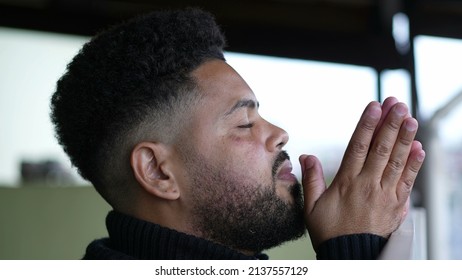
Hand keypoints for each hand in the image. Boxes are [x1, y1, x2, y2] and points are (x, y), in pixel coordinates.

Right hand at [299, 97, 424, 250]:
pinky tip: (419, 148)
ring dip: (405, 138)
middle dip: (390, 124)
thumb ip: (311, 180)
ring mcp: (385, 194)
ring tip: (410, 119)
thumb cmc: (330, 232)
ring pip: (397, 161)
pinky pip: (408, 181)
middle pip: (381, 149)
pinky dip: (414, 164)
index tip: (374, 107)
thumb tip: (306, 156)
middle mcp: (368, 185)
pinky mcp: (397, 205)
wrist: (351, 258)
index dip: (367, 125)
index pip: (358, 147)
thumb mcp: (312, 207)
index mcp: (347, 182)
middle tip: (397, 104)